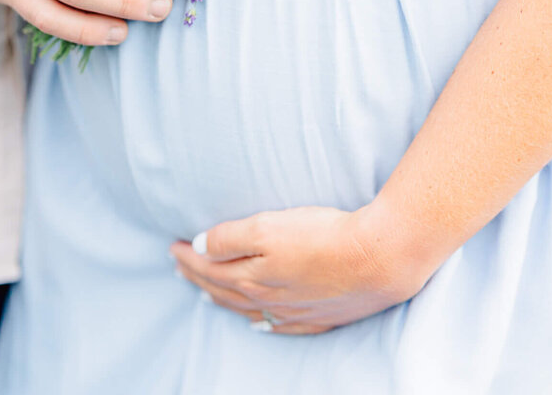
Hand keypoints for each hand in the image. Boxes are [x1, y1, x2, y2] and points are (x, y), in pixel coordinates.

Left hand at [171, 205, 430, 334]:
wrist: (379, 259)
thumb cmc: (323, 236)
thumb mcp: (267, 226)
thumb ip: (229, 238)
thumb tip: (199, 248)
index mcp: (250, 276)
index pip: (208, 268)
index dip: (187, 258)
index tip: (172, 247)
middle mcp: (267, 300)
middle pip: (223, 290)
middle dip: (198, 278)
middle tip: (180, 268)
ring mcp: (294, 313)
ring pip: (247, 309)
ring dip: (222, 299)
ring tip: (205, 293)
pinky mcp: (320, 317)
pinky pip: (279, 326)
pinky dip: (261, 322)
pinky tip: (257, 323)